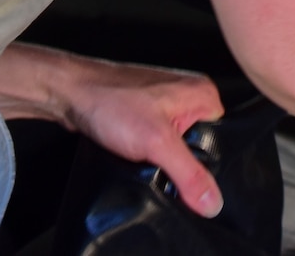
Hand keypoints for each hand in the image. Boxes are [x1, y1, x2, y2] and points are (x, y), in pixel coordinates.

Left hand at [59, 59, 228, 218]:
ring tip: (147, 155)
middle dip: (183, 162)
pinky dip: (150, 154)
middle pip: (201, 146)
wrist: (70, 94)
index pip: (223, 140)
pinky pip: (160, 143)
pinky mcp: (149, 115)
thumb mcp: (156, 144)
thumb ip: (188, 174)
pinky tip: (139, 155)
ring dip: (163, 158)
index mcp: (203, 93)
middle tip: (161, 160)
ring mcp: (167, 104)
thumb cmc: (110, 101)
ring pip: (178, 147)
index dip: (208, 164)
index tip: (189, 173)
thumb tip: (212, 201)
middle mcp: (188, 95)